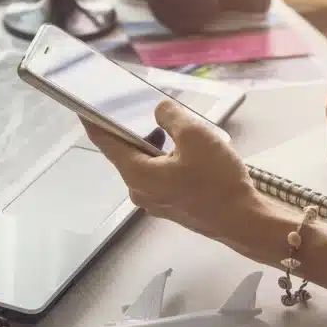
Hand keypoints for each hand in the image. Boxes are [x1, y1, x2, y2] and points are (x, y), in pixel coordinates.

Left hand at [80, 100, 267, 253]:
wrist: (244, 221)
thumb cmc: (217, 180)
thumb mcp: (195, 136)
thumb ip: (171, 117)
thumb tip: (158, 112)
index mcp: (137, 173)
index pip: (105, 142)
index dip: (93, 121)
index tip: (82, 105)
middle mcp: (139, 190)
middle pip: (126, 153)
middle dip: (132, 129)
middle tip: (139, 106)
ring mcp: (155, 201)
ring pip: (145, 164)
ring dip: (153, 144)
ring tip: (171, 127)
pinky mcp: (170, 206)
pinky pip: (158, 176)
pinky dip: (163, 159)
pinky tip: (184, 150)